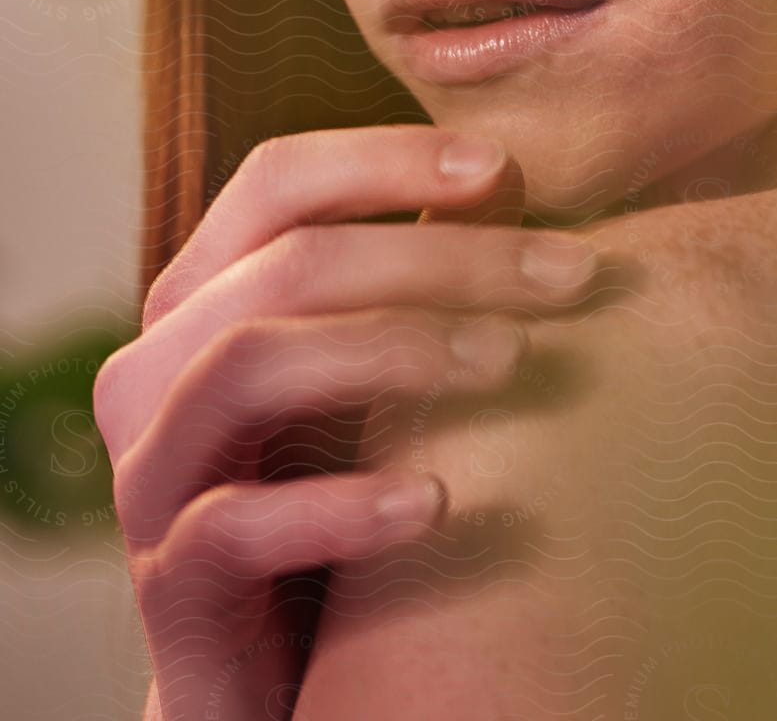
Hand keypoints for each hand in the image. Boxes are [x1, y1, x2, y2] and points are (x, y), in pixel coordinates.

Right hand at [93, 126, 602, 720]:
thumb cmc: (336, 487)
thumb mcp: (369, 372)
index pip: (276, 182)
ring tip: (510, 360)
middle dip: (440, 253)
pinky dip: (339, 506)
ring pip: (247, 363)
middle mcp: (158, 366)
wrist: (274, 673)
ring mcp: (154, 472)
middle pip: (288, 264)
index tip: (505, 165)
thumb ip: (410, 279)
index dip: (385, 158)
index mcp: (204, 295)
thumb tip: (513, 173)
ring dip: (391, 347)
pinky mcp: (171, 583)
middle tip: (570, 273)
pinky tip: (437, 502)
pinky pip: (235, 525)